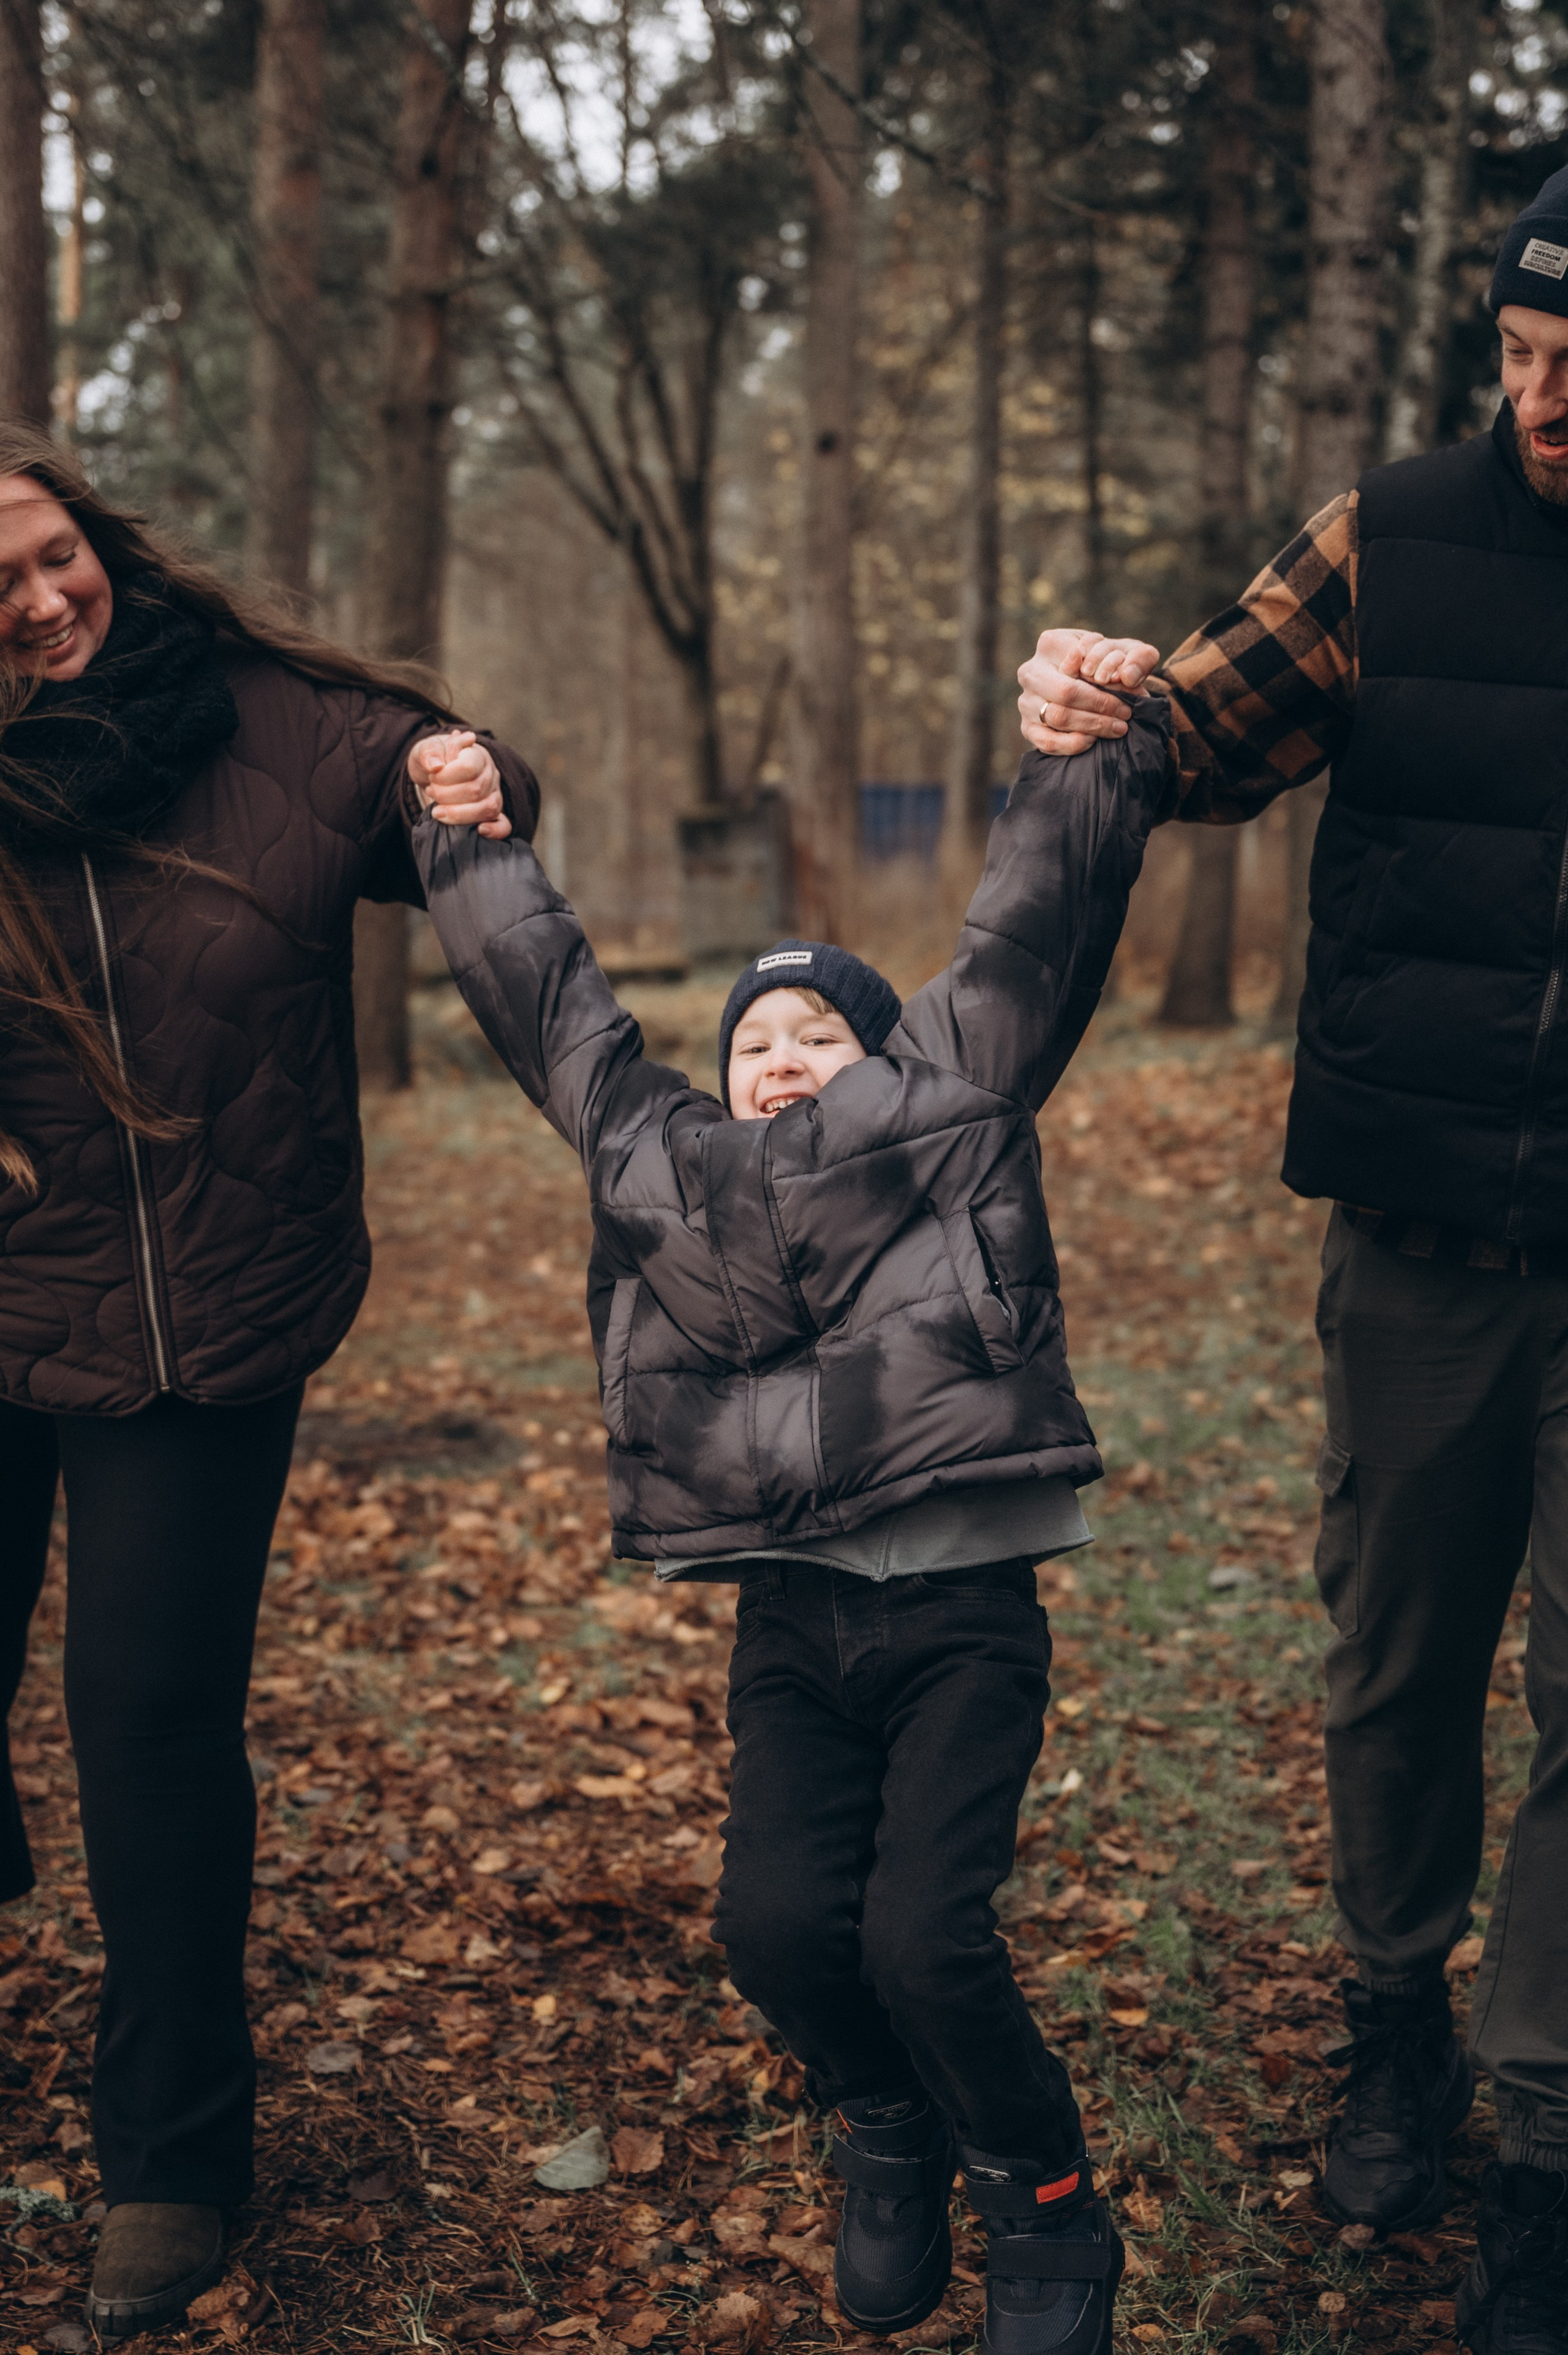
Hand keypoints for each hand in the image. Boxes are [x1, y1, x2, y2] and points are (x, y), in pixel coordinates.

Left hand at [408, 729, 511, 838]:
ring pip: (488, 808)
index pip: (468, 768)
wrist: (435, 774)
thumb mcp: (425, 749)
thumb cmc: (433, 760)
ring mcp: (494, 794)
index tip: (431, 776)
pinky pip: (504, 825)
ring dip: (458, 814)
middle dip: (446, 796)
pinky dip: (495, 831)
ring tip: (438, 810)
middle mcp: (491, 774)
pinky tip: (479, 831)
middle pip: (476, 791)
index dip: (445, 777)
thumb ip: (429, 752)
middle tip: (432, 791)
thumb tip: (435, 766)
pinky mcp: (493, 813)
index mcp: (477, 754)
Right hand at [1017, 629, 1161, 755]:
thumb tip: (1127, 676)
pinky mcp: (1027, 727)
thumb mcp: (1128, 651)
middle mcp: (1031, 671)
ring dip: (1092, 726)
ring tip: (1117, 728)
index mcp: (1051, 643)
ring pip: (1058, 717)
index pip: (1078, 665)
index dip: (1105, 682)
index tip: (1129, 692)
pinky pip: (1046, 741)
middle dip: (1100, 706)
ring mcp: (1026, 700)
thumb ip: (1136, 656)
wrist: (1093, 684)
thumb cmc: (1109, 665)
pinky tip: (1091, 741)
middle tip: (1126, 713)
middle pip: (1066, 692)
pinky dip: (1071, 744)